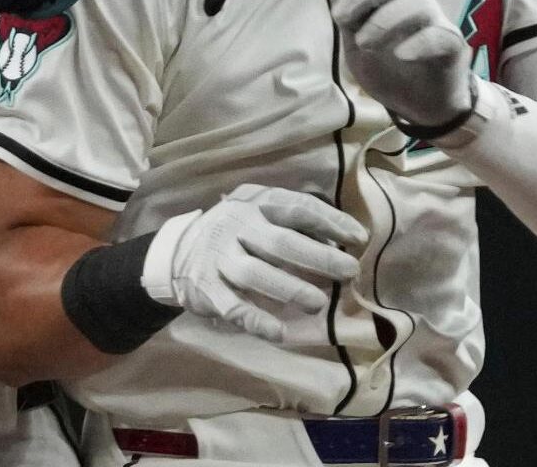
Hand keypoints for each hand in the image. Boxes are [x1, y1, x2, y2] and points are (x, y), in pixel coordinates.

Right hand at [158, 184, 365, 342]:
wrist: (177, 252)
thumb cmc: (235, 233)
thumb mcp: (260, 213)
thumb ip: (295, 222)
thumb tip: (344, 240)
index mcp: (254, 204)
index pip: (296, 208)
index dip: (330, 221)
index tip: (359, 239)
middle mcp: (235, 226)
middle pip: (280, 242)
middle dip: (319, 258)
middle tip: (350, 272)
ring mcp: (218, 257)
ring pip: (255, 273)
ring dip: (289, 289)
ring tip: (317, 304)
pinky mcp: (205, 287)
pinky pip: (232, 307)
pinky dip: (256, 321)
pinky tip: (279, 332)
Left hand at [330, 0, 476, 130]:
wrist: (422, 105)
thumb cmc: (389, 66)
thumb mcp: (357, 38)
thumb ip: (348, 13)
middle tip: (343, 20)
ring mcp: (436, 22)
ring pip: (418, 1)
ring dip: (383, 21)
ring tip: (365, 43)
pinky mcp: (450, 49)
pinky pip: (440, 36)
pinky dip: (416, 43)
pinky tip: (400, 54)